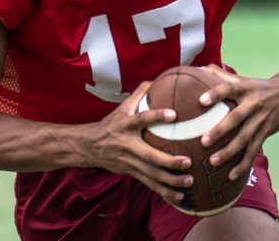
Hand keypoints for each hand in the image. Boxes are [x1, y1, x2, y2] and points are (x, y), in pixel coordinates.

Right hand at [86, 81, 193, 203]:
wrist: (89, 146)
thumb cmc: (112, 123)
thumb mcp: (122, 107)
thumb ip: (140, 94)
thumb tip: (159, 79)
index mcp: (126, 125)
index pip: (141, 119)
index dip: (157, 116)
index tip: (174, 115)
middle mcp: (127, 145)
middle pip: (149, 156)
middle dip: (168, 161)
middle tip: (187, 161)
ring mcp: (129, 162)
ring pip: (151, 174)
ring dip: (171, 181)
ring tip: (189, 181)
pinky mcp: (131, 173)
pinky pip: (150, 185)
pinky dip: (165, 192)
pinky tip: (181, 198)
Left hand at [197, 65, 278, 180]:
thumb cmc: (257, 86)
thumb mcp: (242, 78)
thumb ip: (220, 75)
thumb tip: (198, 68)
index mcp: (244, 89)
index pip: (228, 89)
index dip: (215, 94)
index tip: (201, 101)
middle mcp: (252, 104)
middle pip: (235, 118)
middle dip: (219, 130)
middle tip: (203, 141)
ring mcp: (260, 120)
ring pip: (244, 138)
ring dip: (229, 151)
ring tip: (213, 162)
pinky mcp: (265, 132)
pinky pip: (253, 150)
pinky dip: (243, 164)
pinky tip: (231, 175)